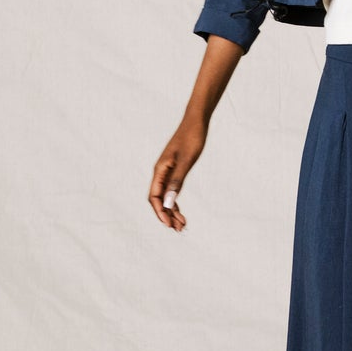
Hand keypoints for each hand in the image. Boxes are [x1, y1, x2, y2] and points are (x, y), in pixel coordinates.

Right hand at [148, 115, 206, 231]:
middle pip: (159, 200)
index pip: (154, 197)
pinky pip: (172, 190)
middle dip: (167, 215)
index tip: (169, 224)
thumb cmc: (192, 138)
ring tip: (182, 224)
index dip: (160, 212)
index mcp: (160, 170)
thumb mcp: (186, 161)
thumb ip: (177, 181)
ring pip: (166, 196)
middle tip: (179, 229)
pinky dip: (175, 201)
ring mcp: (167, 171)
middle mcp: (161, 172)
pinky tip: (180, 211)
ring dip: (172, 211)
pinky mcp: (175, 169)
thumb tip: (169, 202)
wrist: (196, 122)